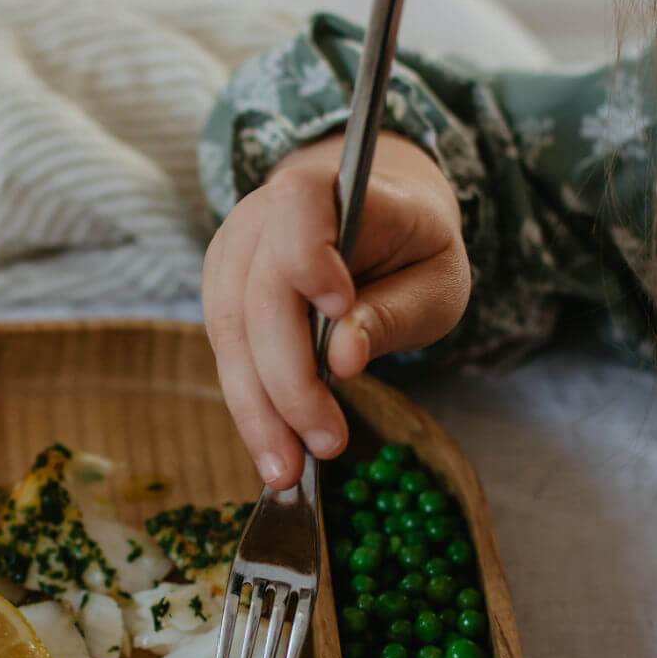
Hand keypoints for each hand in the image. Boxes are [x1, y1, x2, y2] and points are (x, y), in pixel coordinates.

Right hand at [201, 131, 470, 489]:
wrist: (374, 221)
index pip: (299, 206)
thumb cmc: (413, 250)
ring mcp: (234, 253)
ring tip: (286, 469)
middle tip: (324, 445)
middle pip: (259, 296)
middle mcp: (265, 214)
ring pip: (229, 334)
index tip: (339, 306)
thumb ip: (393, 314)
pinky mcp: (221, 292)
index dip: (309, 256)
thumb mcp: (435, 280)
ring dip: (256, 409)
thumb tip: (343, 360)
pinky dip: (249, 403)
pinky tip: (272, 445)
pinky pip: (224, 353)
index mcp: (332, 188)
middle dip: (288, 381)